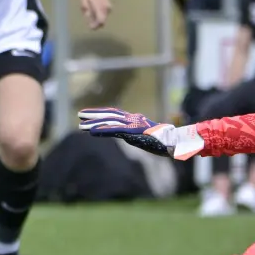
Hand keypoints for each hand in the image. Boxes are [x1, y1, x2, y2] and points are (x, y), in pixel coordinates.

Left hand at [78, 107, 203, 159]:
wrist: (175, 142)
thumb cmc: (166, 141)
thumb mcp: (151, 136)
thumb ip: (142, 134)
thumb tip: (139, 135)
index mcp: (136, 120)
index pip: (116, 114)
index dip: (102, 113)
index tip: (91, 114)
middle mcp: (133, 120)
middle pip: (109, 115)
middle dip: (94, 115)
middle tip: (80, 115)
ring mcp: (132, 126)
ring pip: (109, 122)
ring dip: (94, 123)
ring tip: (81, 124)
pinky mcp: (132, 133)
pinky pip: (114, 131)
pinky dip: (102, 130)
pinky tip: (92, 132)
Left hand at [80, 0, 111, 29]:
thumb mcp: (83, 0)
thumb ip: (86, 9)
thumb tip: (87, 16)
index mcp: (100, 7)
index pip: (100, 21)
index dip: (96, 26)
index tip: (90, 27)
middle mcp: (106, 9)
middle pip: (103, 21)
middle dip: (96, 24)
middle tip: (89, 23)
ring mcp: (108, 7)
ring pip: (104, 18)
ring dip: (98, 19)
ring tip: (90, 15)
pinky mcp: (109, 6)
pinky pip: (105, 14)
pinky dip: (100, 15)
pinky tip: (94, 11)